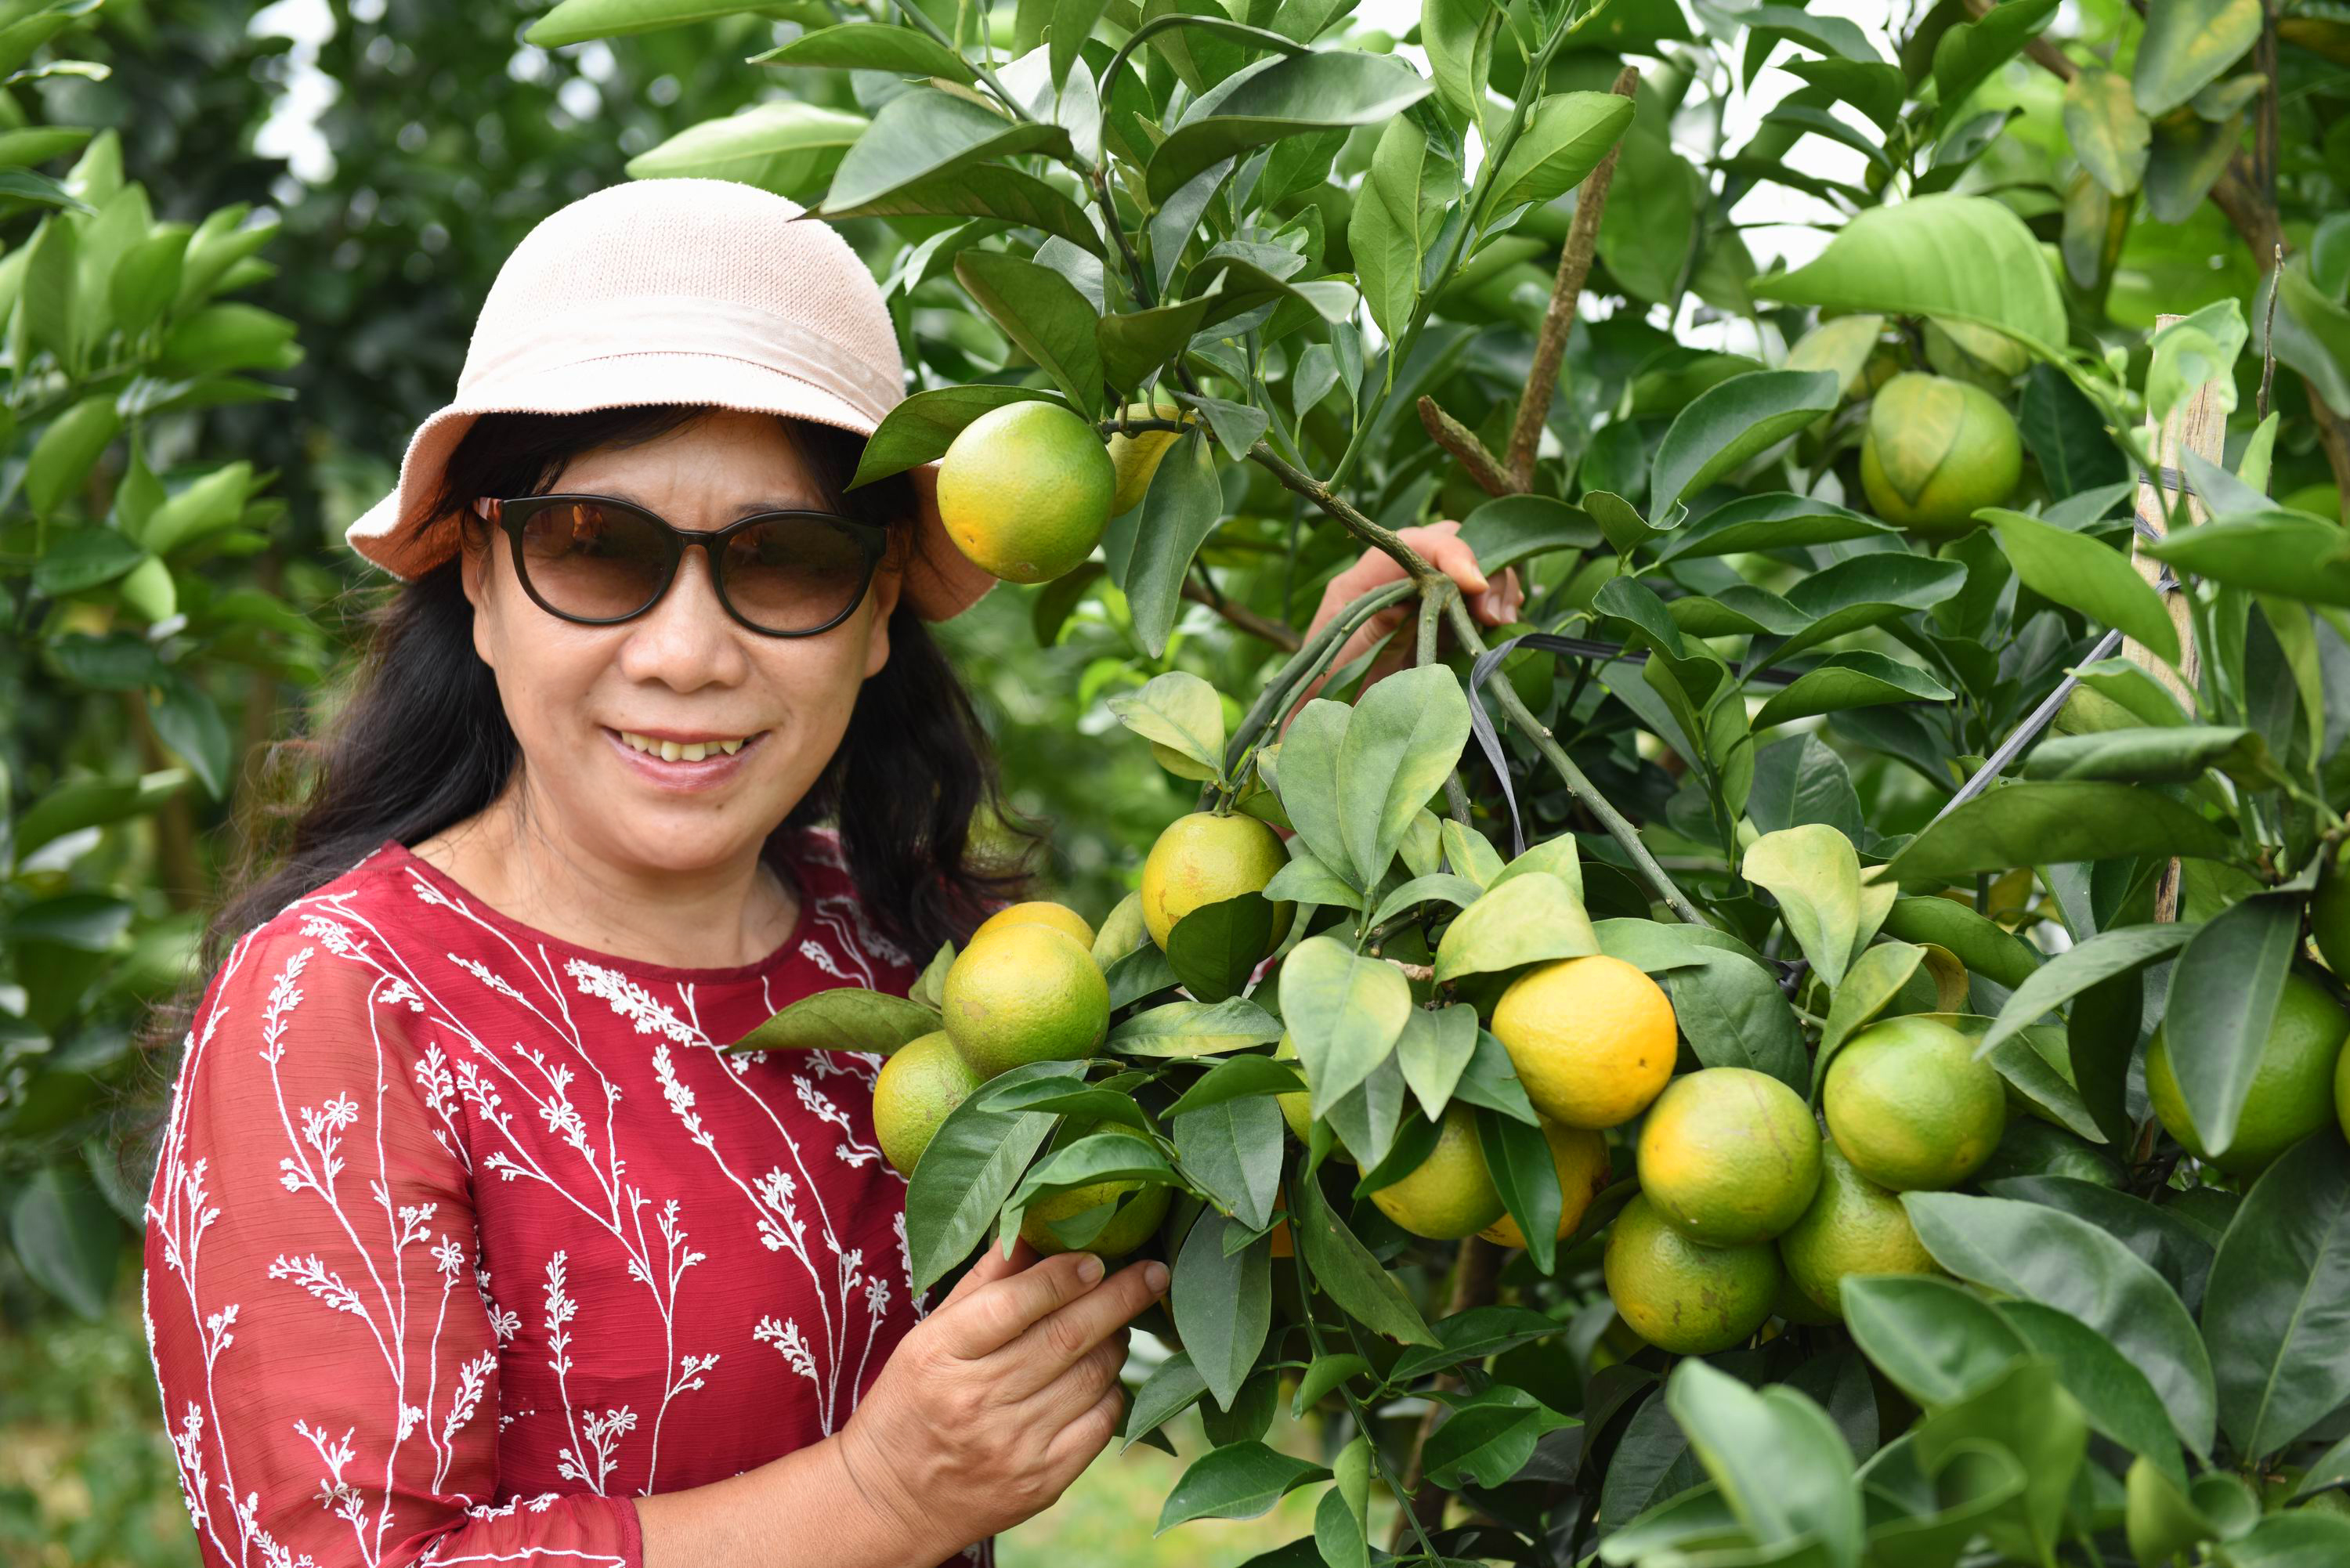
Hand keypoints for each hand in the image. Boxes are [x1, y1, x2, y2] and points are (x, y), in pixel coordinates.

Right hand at [832, 1238, 1166, 1557]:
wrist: (893, 1501)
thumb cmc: (911, 1402)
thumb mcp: (928, 1336)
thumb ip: (984, 1284)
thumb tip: (1034, 1226)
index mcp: (942, 1354)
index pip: (1014, 1304)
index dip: (1064, 1277)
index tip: (1097, 1258)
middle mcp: (977, 1400)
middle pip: (1066, 1337)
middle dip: (1120, 1298)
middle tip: (1154, 1272)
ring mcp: (1013, 1446)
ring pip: (1092, 1377)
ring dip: (1117, 1342)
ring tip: (1118, 1323)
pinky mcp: (1041, 1482)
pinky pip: (1101, 1424)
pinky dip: (1112, 1392)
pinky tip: (1103, 1376)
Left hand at [1287, 520, 1524, 727]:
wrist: (1334, 724)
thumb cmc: (1330, 688)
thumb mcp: (1348, 655)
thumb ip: (1379, 622)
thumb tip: (1417, 595)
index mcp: (1366, 578)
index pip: (1415, 543)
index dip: (1451, 553)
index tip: (1475, 585)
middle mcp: (1398, 578)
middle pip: (1451, 544)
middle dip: (1481, 570)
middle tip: (1494, 614)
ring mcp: (1424, 598)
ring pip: (1471, 568)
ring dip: (1495, 589)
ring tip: (1501, 623)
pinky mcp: (1444, 621)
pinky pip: (1478, 600)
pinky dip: (1496, 607)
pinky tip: (1502, 626)